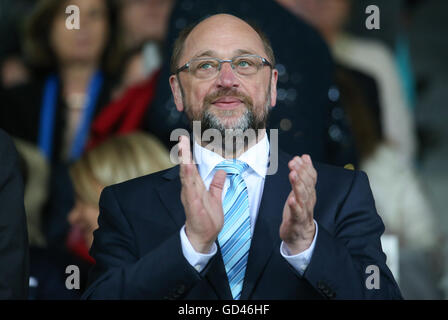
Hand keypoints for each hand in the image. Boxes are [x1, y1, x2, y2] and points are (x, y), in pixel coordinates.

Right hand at [178, 136, 226, 252]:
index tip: (185, 140)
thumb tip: (221, 171)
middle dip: (183, 152)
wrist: (204, 236)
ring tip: (181, 147)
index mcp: (196, 186)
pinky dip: (187, 177)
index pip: (191, 166)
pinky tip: (186, 167)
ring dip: (183, 160)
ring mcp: (190, 195)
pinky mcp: (192, 203)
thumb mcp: (215, 198)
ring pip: (185, 174)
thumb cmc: (207, 219)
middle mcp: (191, 189)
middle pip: (186, 167)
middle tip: (181, 137)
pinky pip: (189, 188)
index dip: (188, 153)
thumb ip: (216, 184)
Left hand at [279, 155, 316, 254]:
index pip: (311, 177)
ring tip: (293, 175)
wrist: (300, 235)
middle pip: (307, 185)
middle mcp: (308, 200)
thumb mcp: (301, 190)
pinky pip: (297, 212)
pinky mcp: (296, 220)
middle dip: (301, 173)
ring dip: (298, 185)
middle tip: (294, 164)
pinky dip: (294, 206)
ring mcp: (303, 210)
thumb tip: (305, 156)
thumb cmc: (299, 210)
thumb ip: (304, 173)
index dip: (305, 167)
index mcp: (309, 192)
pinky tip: (291, 199)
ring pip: (303, 196)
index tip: (298, 158)